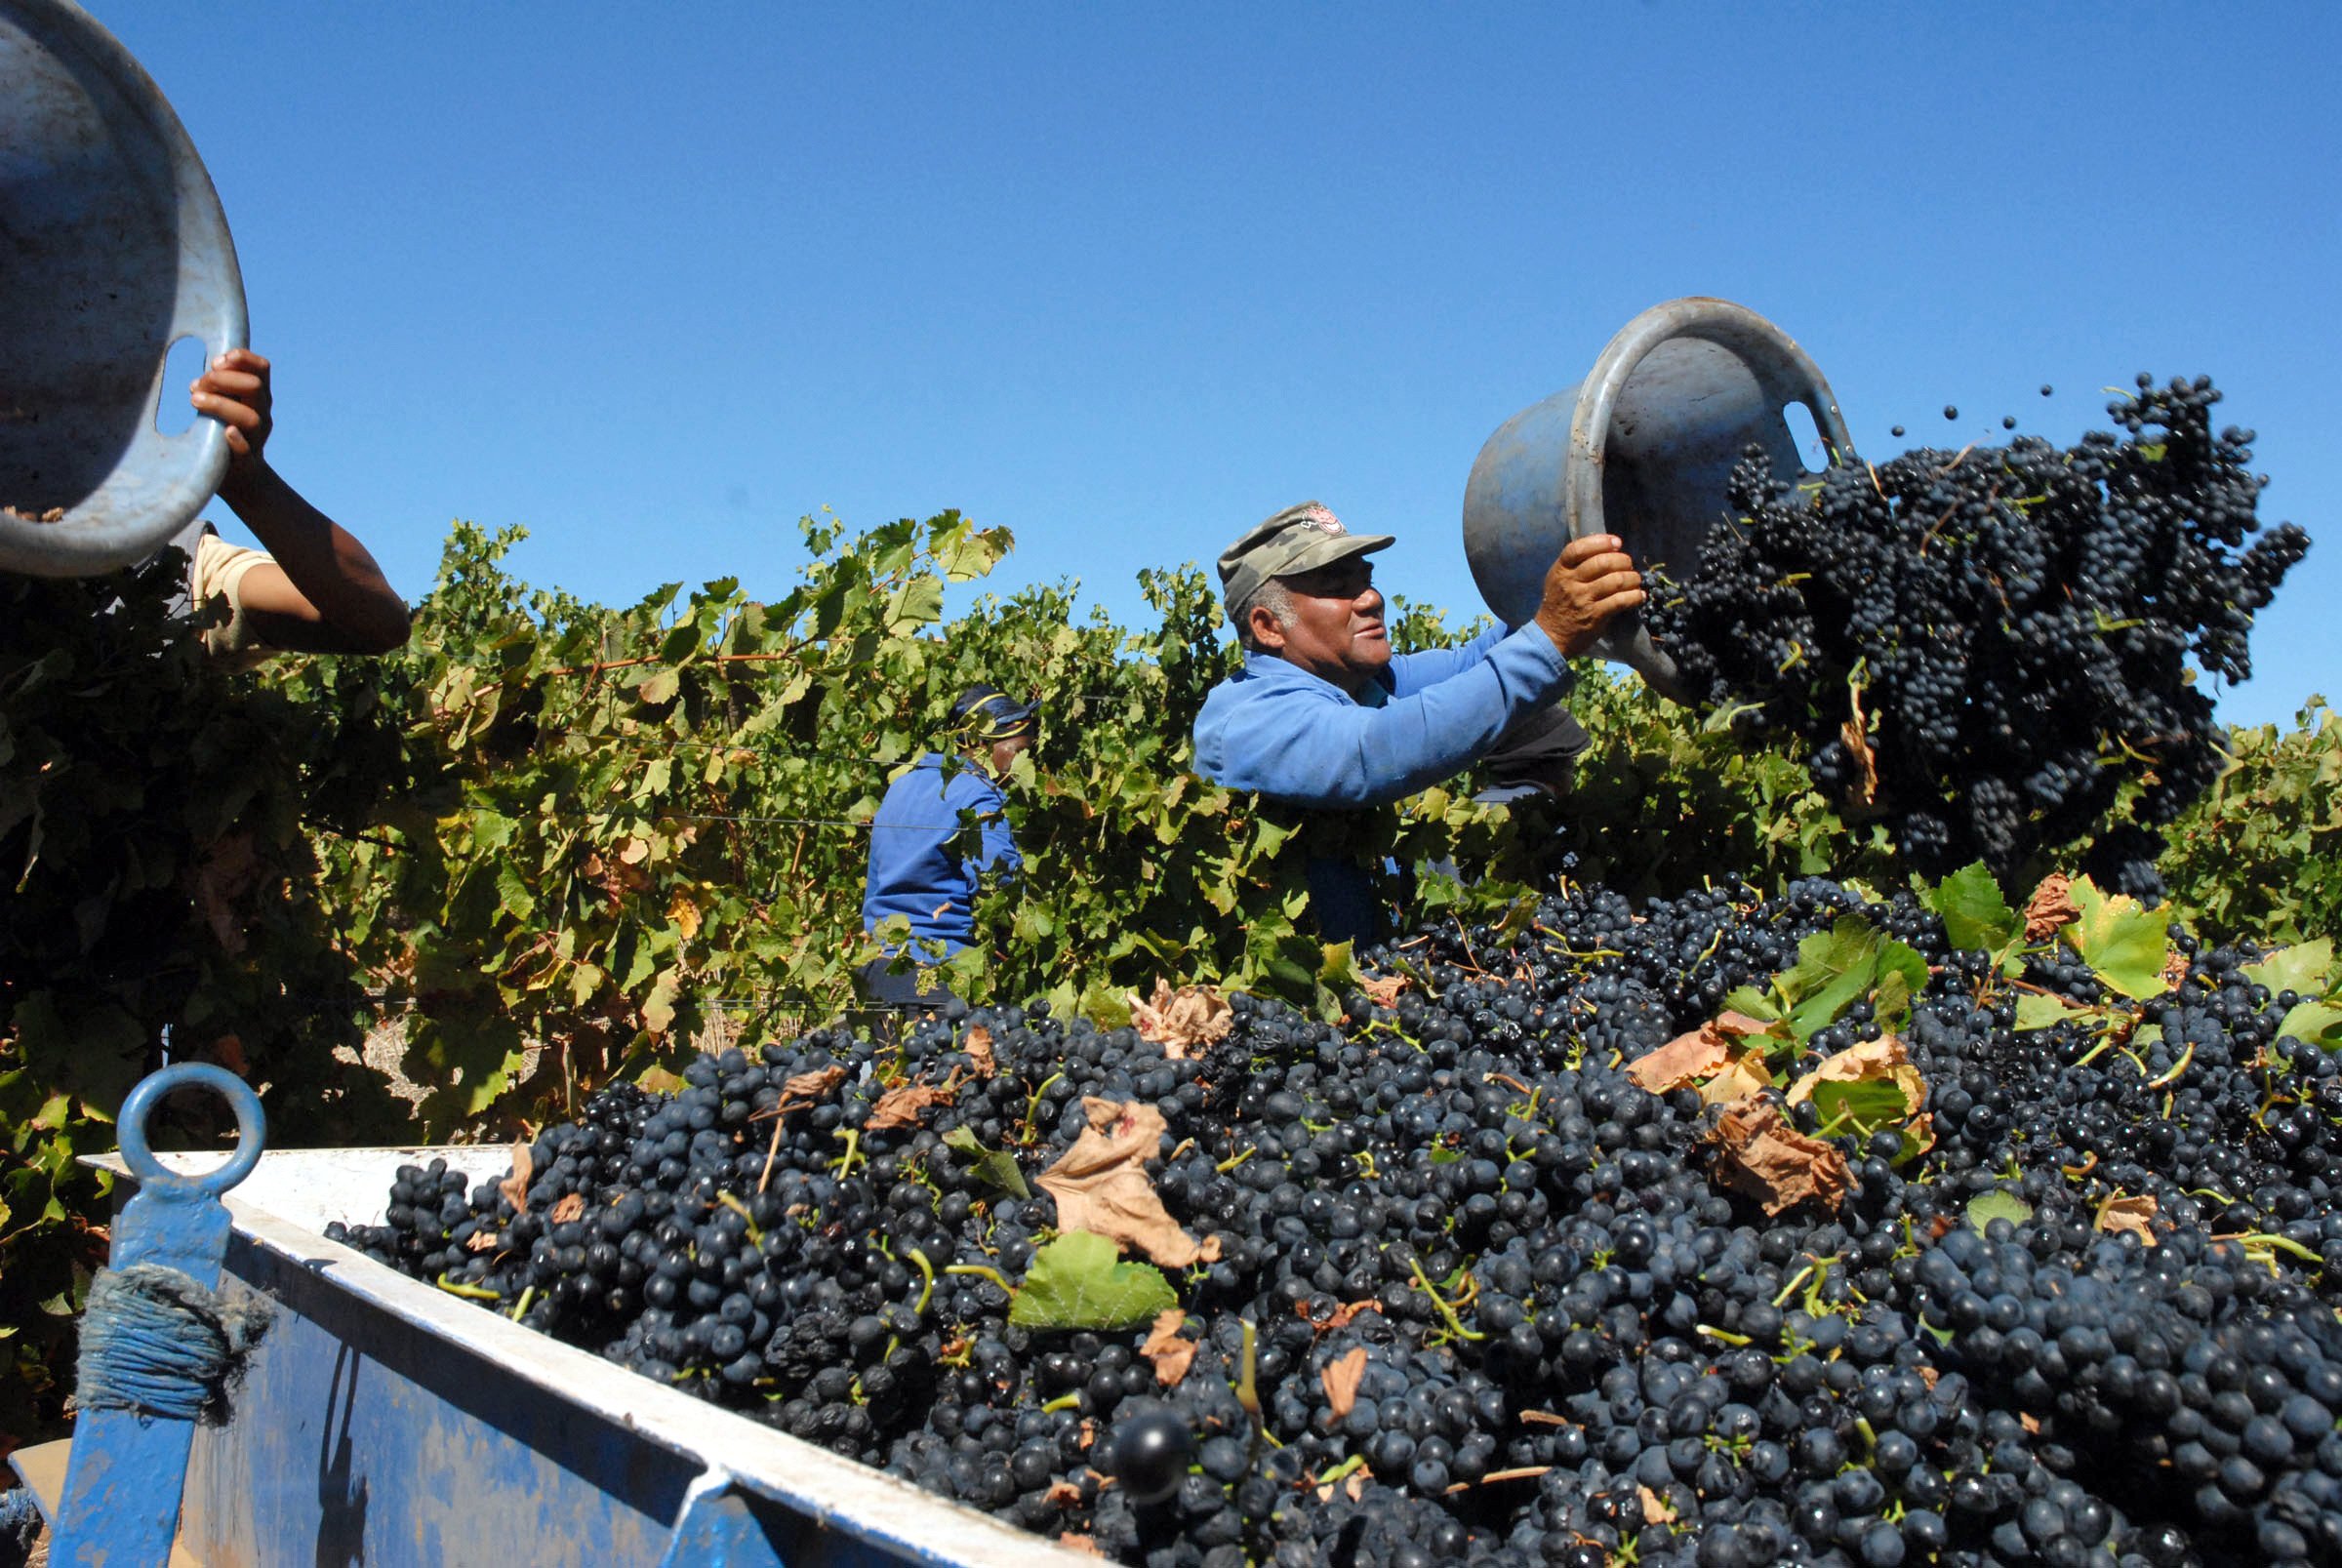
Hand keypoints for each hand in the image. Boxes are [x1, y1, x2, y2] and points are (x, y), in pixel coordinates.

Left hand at [190, 348, 273, 477]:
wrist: (239, 477)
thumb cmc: (223, 435)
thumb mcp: (223, 407)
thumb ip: (216, 392)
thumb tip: (197, 383)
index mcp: (258, 398)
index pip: (262, 369)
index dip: (242, 359)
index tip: (217, 362)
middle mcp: (263, 415)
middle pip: (255, 387)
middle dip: (224, 380)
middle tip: (198, 386)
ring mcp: (257, 439)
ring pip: (251, 417)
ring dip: (222, 405)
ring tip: (195, 401)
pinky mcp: (246, 462)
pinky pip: (247, 452)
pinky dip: (238, 441)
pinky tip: (227, 432)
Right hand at [1533, 532, 1644, 656]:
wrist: (1551, 636)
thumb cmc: (1559, 604)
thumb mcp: (1559, 579)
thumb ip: (1577, 564)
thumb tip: (1609, 549)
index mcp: (1560, 570)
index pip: (1579, 548)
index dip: (1601, 541)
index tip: (1617, 543)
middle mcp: (1570, 582)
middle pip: (1602, 562)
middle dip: (1623, 560)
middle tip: (1628, 565)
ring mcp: (1583, 599)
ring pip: (1616, 580)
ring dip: (1632, 578)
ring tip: (1635, 580)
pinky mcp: (1595, 615)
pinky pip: (1621, 601)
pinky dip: (1635, 596)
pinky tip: (1638, 596)